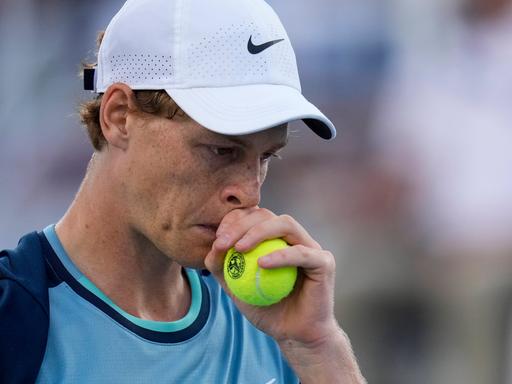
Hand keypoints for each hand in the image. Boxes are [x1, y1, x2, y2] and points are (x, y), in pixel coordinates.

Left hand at [204, 207, 337, 345]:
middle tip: (223, 242)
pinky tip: (261, 263)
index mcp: (275, 238)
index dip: (234, 221)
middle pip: (267, 215)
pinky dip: (281, 255)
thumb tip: (212, 248)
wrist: (294, 335)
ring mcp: (311, 247)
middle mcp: (294, 237)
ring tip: (240, 248)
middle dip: (241, 224)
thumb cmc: (267, 310)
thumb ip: (223, 268)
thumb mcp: (236, 289)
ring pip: (286, 224)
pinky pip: (301, 253)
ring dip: (259, 232)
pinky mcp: (324, 262)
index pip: (253, 217)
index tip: (217, 239)